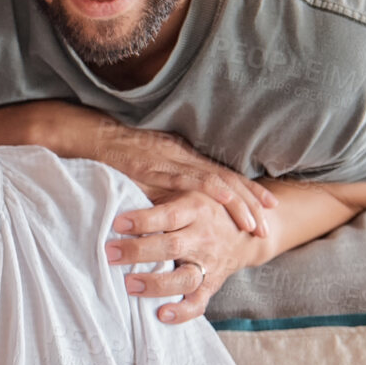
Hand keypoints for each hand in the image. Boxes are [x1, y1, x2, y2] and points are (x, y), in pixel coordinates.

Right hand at [92, 125, 274, 238]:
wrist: (96, 138)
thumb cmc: (118, 157)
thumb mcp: (147, 172)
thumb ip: (163, 186)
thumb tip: (175, 208)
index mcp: (186, 159)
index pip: (224, 177)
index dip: (248, 192)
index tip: (269, 207)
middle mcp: (187, 159)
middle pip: (229, 180)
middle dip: (252, 203)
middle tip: (268, 226)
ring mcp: (175, 163)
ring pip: (218, 182)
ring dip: (240, 203)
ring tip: (256, 225)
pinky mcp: (160, 168)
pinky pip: (191, 179)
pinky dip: (213, 190)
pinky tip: (228, 202)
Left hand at [108, 191, 263, 323]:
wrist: (247, 230)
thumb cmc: (201, 208)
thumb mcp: (184, 192)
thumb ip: (155, 194)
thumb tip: (113, 190)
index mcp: (195, 209)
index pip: (169, 216)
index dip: (144, 220)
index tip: (118, 223)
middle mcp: (203, 237)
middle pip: (172, 246)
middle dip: (139, 252)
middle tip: (110, 254)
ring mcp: (209, 263)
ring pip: (185, 278)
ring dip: (156, 284)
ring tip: (129, 285)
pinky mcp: (212, 284)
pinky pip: (199, 302)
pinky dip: (182, 312)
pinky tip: (161, 315)